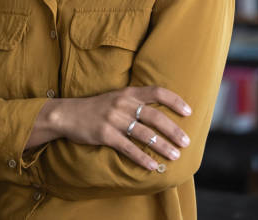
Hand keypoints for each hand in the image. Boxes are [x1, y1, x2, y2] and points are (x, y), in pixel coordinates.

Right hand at [45, 86, 191, 170]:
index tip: (188, 111)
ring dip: (162, 146)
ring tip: (175, 156)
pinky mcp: (105, 134)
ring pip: (144, 134)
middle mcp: (123, 103)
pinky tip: (152, 165)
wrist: (68, 113)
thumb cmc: (96, 107)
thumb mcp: (116, 97)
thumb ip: (135, 101)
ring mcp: (114, 119)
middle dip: (173, 130)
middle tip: (186, 141)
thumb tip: (159, 112)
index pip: (157, 92)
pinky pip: (128, 148)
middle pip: (155, 116)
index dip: (174, 101)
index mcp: (128, 92)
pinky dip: (142, 157)